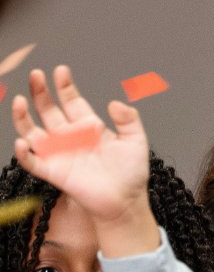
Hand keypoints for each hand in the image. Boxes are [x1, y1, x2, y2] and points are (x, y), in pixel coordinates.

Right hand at [12, 67, 149, 223]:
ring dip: (23, 117)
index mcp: (89, 126)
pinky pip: (32, 161)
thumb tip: (115, 102)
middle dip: (40, 92)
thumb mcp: (136, 140)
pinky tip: (21, 141)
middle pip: (48, 110)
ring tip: (20, 100)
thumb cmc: (131, 173)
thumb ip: (128, 119)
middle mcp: (70, 137)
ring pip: (32, 131)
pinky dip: (23, 152)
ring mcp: (59, 153)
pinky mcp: (53, 172)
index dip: (64, 86)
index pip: (71, 100)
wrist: (126, 200)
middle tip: (36, 74)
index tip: (61, 70)